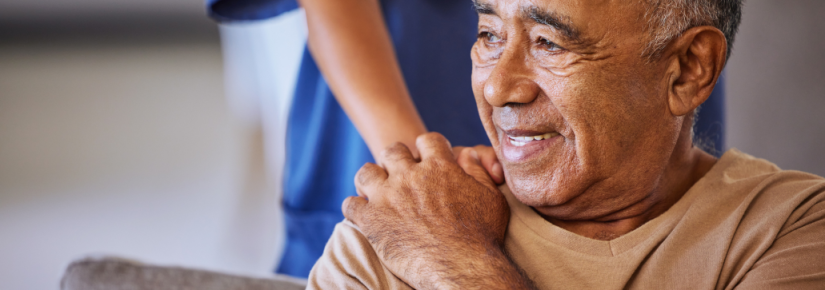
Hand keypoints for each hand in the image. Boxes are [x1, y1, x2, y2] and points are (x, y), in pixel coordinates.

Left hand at [343, 133, 528, 288]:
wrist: (461, 268)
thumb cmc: (482, 236)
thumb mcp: (491, 197)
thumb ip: (478, 172)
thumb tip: (468, 155)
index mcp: (440, 166)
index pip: (428, 140)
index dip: (428, 148)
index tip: (428, 159)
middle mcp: (410, 176)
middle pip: (393, 151)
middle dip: (396, 160)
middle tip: (400, 175)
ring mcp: (388, 196)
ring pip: (366, 172)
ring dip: (371, 179)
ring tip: (377, 191)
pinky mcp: (371, 219)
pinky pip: (351, 204)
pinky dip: (355, 207)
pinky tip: (363, 215)